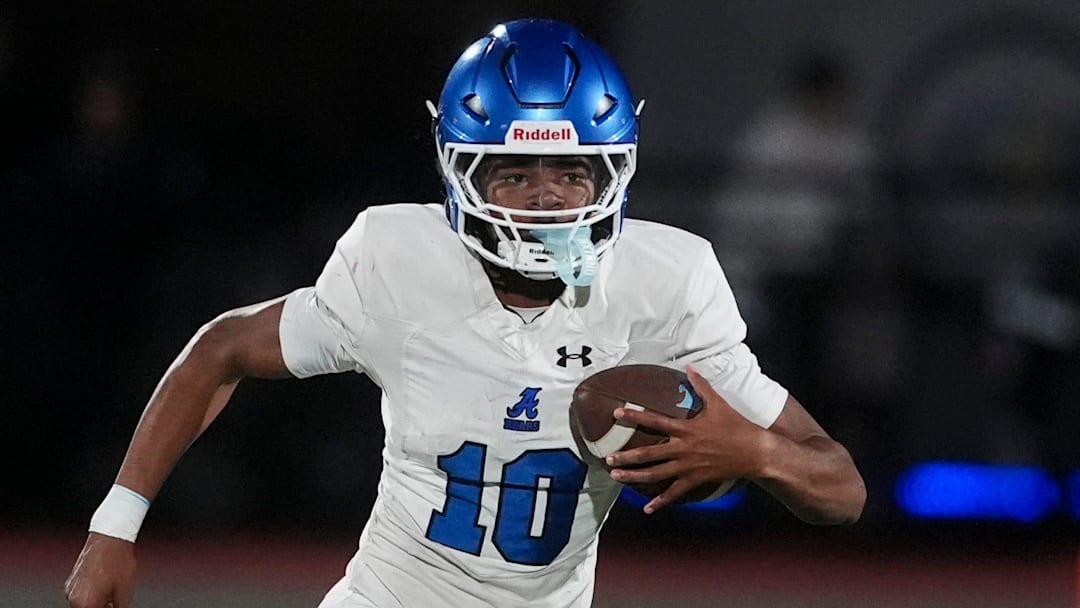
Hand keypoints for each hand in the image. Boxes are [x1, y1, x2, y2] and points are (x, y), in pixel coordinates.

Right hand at [64, 533, 136, 607]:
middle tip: (112, 600)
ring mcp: (70, 588)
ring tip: (110, 589)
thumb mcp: (125, 590)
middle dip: (102, 606)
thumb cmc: (117, 559)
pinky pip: (80, 592)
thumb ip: (120, 607)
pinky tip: (103, 583)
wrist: (110, 537)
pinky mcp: (71, 579)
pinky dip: (91, 592)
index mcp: (86, 603)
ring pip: (83, 602)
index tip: (112, 605)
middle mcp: (73, 597)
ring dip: (96, 600)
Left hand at [605, 366, 772, 513]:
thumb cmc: (737, 426)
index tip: (616, 414)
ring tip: (616, 477)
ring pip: (656, 474)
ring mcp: (688, 466)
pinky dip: (660, 501)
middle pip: (649, 453)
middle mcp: (683, 448)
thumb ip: (702, 386)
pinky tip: (647, 508)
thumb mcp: (718, 403)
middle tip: (607, 458)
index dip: (635, 416)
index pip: (655, 420)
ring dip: (634, 476)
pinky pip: (674, 493)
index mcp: (686, 428)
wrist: (756, 451)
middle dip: (626, 456)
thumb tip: (691, 367)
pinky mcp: (696, 480)